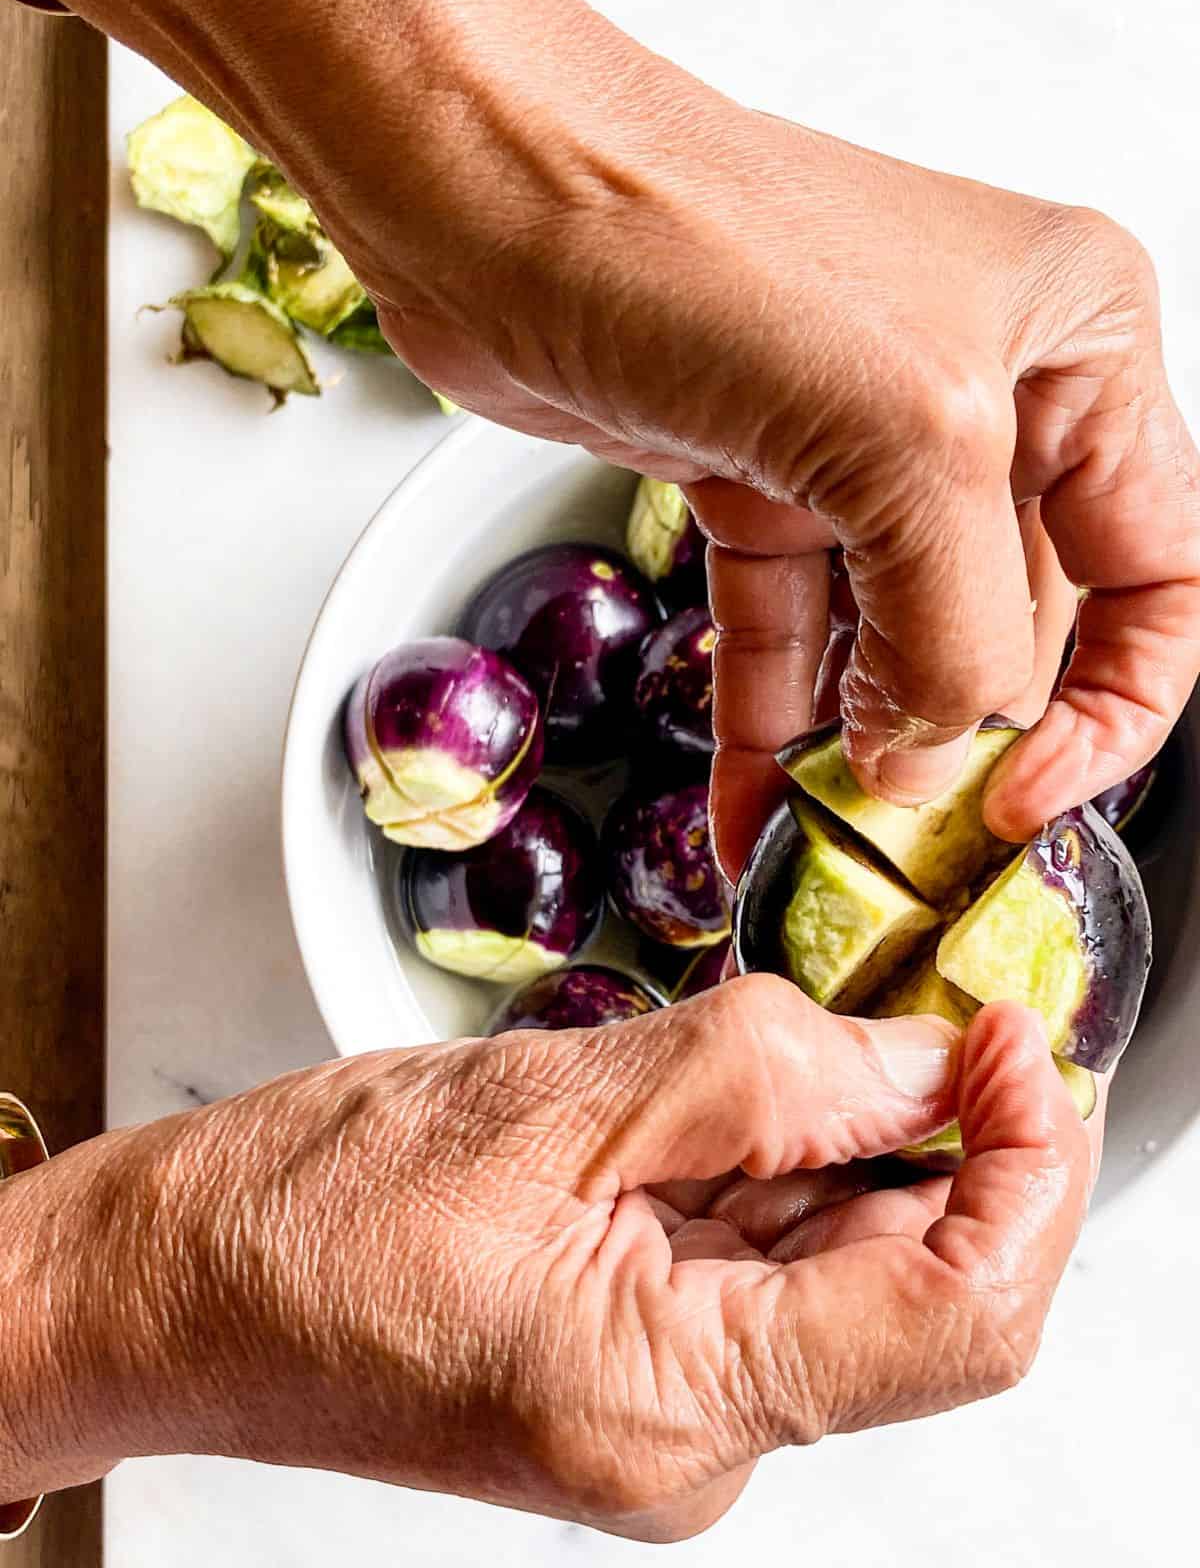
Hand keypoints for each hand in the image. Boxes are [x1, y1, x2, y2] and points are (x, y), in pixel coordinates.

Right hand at [0, 982, 1089, 1539]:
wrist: (173, 1288)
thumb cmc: (301, 1209)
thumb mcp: (553, 1099)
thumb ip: (766, 1077)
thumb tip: (927, 1065)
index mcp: (672, 1403)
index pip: (963, 1314)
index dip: (1028, 1166)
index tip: (1018, 1040)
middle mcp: (691, 1446)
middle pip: (920, 1297)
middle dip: (958, 1145)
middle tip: (944, 1011)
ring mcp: (667, 1420)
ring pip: (849, 1279)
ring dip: (867, 1151)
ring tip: (806, 1045)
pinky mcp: (639, 1374)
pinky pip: (769, 1276)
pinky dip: (791, 1177)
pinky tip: (737, 1103)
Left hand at [40, 0, 1199, 879]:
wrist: (492, 195)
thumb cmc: (698, 239)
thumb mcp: (905, 439)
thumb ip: (956, 623)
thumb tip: (937, 757)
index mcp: (1076, 350)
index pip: (1156, 576)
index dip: (1112, 708)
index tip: (1022, 796)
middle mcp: (980, 398)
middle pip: (1011, 622)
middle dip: (955, 739)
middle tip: (899, 849)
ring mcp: (855, 445)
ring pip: (887, 641)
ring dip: (853, 754)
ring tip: (816, 852)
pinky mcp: (752, 477)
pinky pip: (784, 633)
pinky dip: (769, 724)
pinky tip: (752, 808)